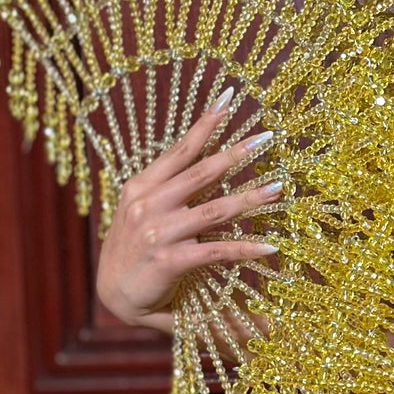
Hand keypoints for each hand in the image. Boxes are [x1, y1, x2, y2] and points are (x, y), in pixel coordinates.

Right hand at [95, 93, 279, 329]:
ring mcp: (156, 232)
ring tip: (279, 188)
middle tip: (267, 137)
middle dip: (237, 153)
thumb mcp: (147, 210)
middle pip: (202, 172)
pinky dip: (246, 249)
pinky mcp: (168, 260)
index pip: (180, 149)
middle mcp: (147, 204)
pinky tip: (270, 247)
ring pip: (214, 209)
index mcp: (142, 186)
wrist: (114, 295)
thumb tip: (215, 163)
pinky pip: (216, 251)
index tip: (228, 97)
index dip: (206, 123)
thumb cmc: (137, 250)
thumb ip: (175, 187)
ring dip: (250, 198)